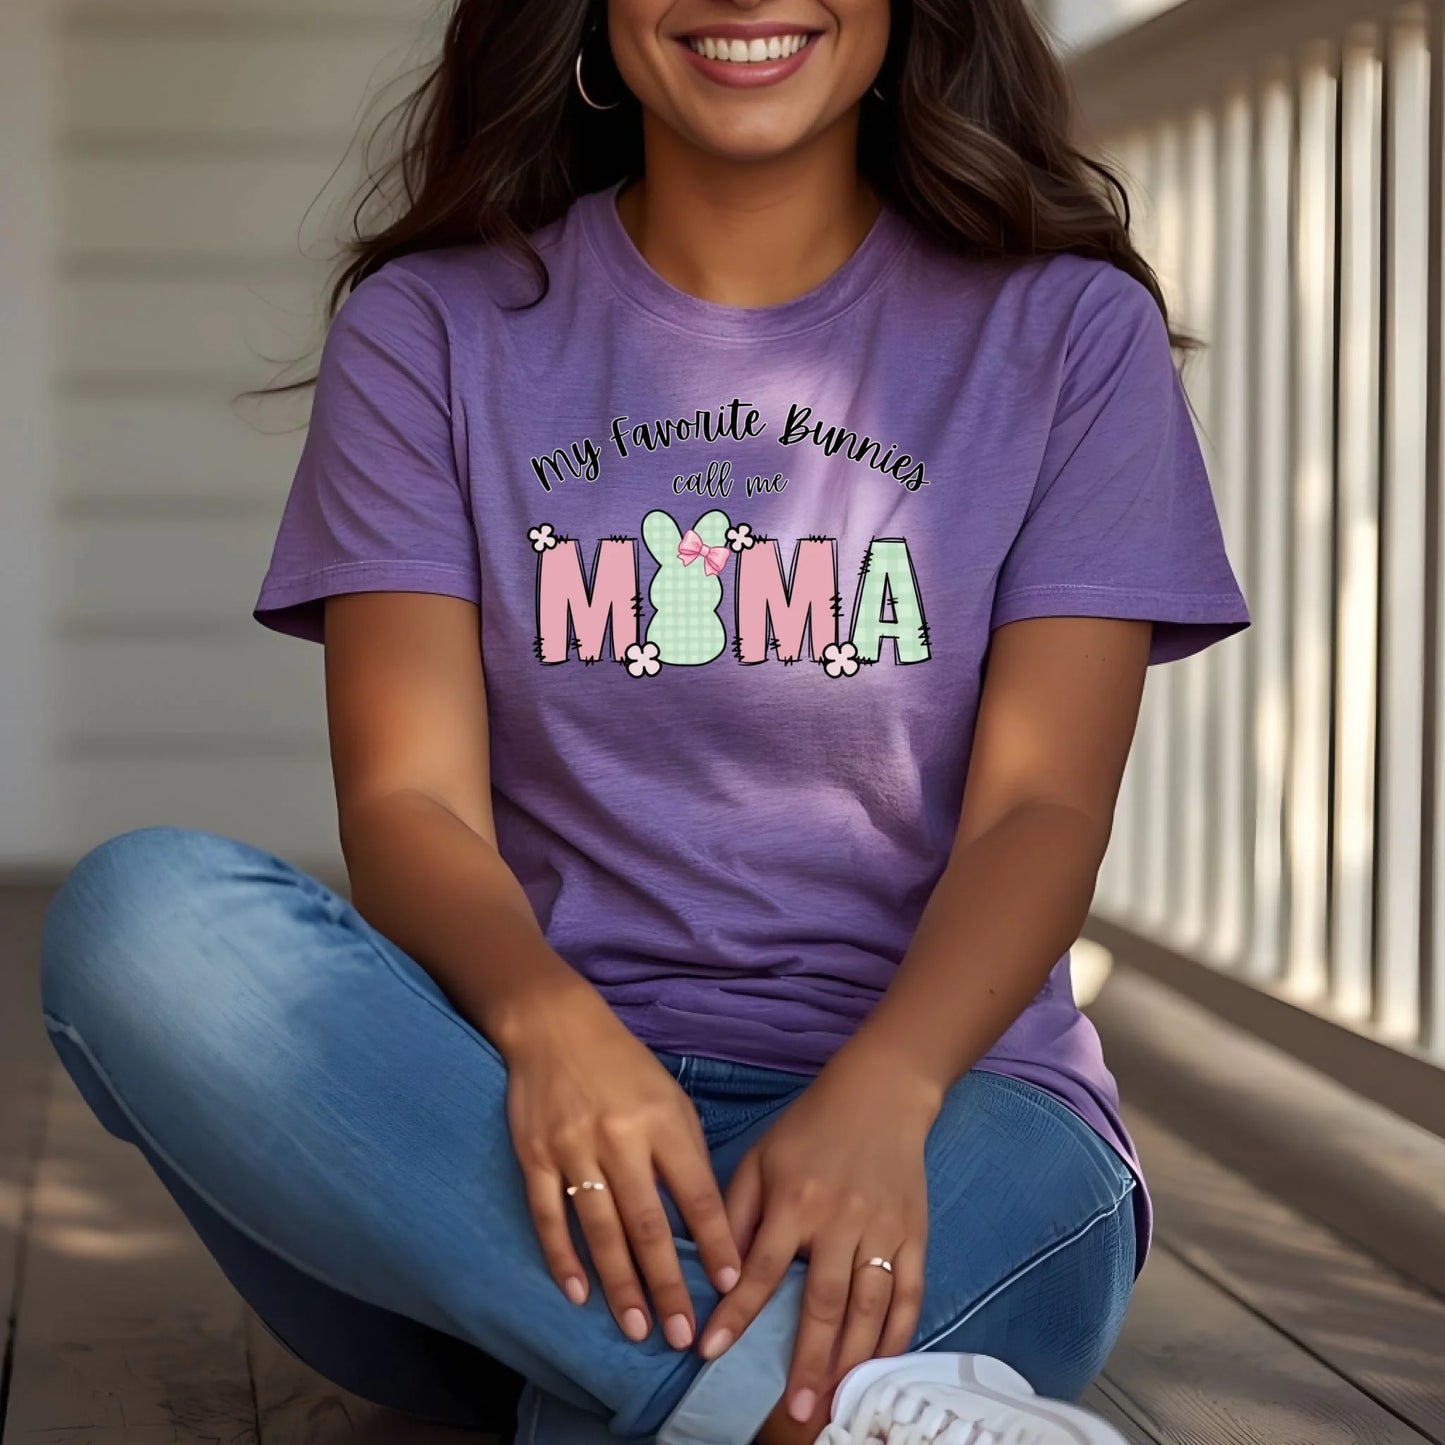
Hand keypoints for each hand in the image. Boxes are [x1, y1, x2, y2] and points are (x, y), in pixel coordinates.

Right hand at [498, 976, 741, 1347]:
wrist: (555, 1027)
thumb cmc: (625, 1067)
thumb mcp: (671, 1099)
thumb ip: (688, 1155)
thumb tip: (708, 1222)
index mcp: (662, 1122)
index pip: (696, 1193)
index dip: (715, 1241)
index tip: (731, 1285)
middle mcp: (620, 1138)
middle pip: (647, 1223)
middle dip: (667, 1284)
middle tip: (682, 1336)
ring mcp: (574, 1149)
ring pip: (599, 1229)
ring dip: (620, 1284)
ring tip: (638, 1328)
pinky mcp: (535, 1155)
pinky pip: (549, 1216)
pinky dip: (563, 1258)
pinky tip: (578, 1295)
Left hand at [698, 1047, 939, 1424]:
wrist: (881, 1093)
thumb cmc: (810, 1127)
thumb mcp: (760, 1158)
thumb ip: (737, 1213)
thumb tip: (719, 1271)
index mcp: (796, 1198)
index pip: (763, 1269)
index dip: (737, 1313)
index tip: (710, 1351)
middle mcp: (841, 1218)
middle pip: (824, 1301)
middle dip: (807, 1360)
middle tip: (794, 1410)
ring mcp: (883, 1228)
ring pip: (869, 1305)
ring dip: (851, 1359)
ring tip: (832, 1400)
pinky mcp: (915, 1233)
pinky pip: (909, 1293)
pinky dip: (897, 1333)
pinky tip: (880, 1364)